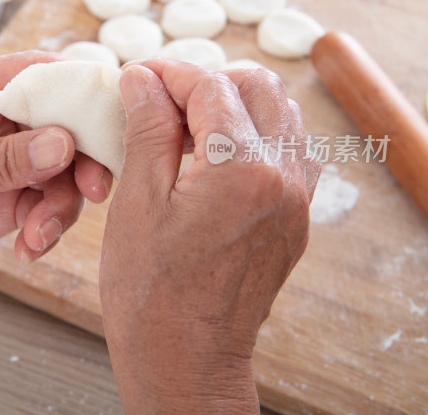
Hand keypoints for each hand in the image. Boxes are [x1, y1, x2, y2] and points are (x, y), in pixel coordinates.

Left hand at [0, 51, 110, 304]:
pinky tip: (28, 248)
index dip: (77, 88)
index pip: (34, 74)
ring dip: (62, 203)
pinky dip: (48, 227)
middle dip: (81, 156)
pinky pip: (45, 207)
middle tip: (93, 189)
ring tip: (40, 234)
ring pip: (59, 171)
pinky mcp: (1, 205)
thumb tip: (63, 141)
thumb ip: (0, 160)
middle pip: (59, 124)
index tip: (110, 116)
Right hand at [99, 60, 319, 413]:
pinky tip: (216, 155)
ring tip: (185, 126)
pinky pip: (289, 152)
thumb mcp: (137, 202)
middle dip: (206, 81)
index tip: (138, 76)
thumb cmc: (152, 293)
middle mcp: (283, 178)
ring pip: (280, 114)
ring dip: (234, 104)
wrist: (186, 359)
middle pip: (257, 87)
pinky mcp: (295, 219)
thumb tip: (141, 79)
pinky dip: (255, 136)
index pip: (211, 87)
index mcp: (242, 171)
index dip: (169, 74)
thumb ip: (146, 130)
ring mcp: (296, 200)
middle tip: (160, 98)